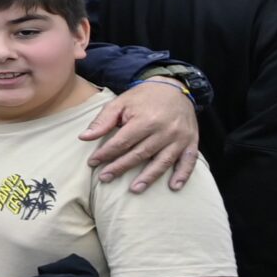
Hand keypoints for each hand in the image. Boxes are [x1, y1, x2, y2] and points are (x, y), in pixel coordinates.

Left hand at [81, 80, 198, 190]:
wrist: (174, 87)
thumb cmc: (143, 97)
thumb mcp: (120, 103)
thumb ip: (103, 121)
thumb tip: (84, 137)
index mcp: (146, 120)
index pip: (122, 142)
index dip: (106, 154)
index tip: (92, 163)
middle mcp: (165, 130)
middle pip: (140, 154)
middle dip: (120, 167)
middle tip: (104, 178)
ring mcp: (180, 138)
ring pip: (163, 161)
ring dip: (149, 177)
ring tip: (134, 189)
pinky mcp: (192, 141)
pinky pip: (189, 161)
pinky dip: (183, 175)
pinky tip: (174, 187)